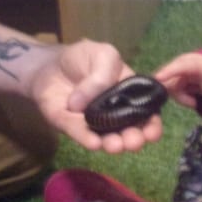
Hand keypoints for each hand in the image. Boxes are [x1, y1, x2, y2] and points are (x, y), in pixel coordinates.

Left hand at [30, 39, 162, 152]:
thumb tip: (87, 104)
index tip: (152, 133)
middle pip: (127, 131)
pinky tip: (94, 143)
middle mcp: (113, 114)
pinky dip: (86, 139)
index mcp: (128, 96)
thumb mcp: (103, 55)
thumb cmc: (82, 58)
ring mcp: (91, 122)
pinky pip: (77, 132)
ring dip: (112, 144)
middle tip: (133, 141)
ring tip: (116, 146)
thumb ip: (103, 75)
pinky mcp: (68, 124)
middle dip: (133, 139)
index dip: (151, 125)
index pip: (145, 114)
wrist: (49, 61)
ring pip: (104, 137)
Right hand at [155, 53, 201, 109]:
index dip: (168, 72)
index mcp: (197, 63)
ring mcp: (179, 71)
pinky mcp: (176, 77)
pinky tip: (191, 99)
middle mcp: (184, 64)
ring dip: (180, 97)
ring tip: (195, 101)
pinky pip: (170, 89)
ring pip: (168, 86)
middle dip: (177, 93)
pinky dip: (180, 97)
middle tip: (192, 102)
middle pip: (169, 77)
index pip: (180, 66)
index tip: (156, 78)